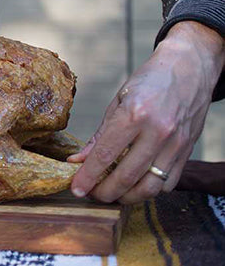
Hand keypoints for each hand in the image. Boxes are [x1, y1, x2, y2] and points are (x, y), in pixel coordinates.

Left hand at [68, 21, 224, 203]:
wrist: (189, 68)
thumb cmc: (150, 81)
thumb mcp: (118, 101)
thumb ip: (99, 135)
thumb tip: (78, 161)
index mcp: (134, 115)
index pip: (105, 155)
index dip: (87, 177)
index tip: (76, 189)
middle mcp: (157, 132)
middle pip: (126, 177)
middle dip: (104, 192)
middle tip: (91, 194)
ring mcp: (176, 144)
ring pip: (149, 187)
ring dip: (127, 197)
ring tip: (112, 193)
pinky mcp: (188, 151)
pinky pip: (168, 183)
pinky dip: (149, 190)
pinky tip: (136, 183)